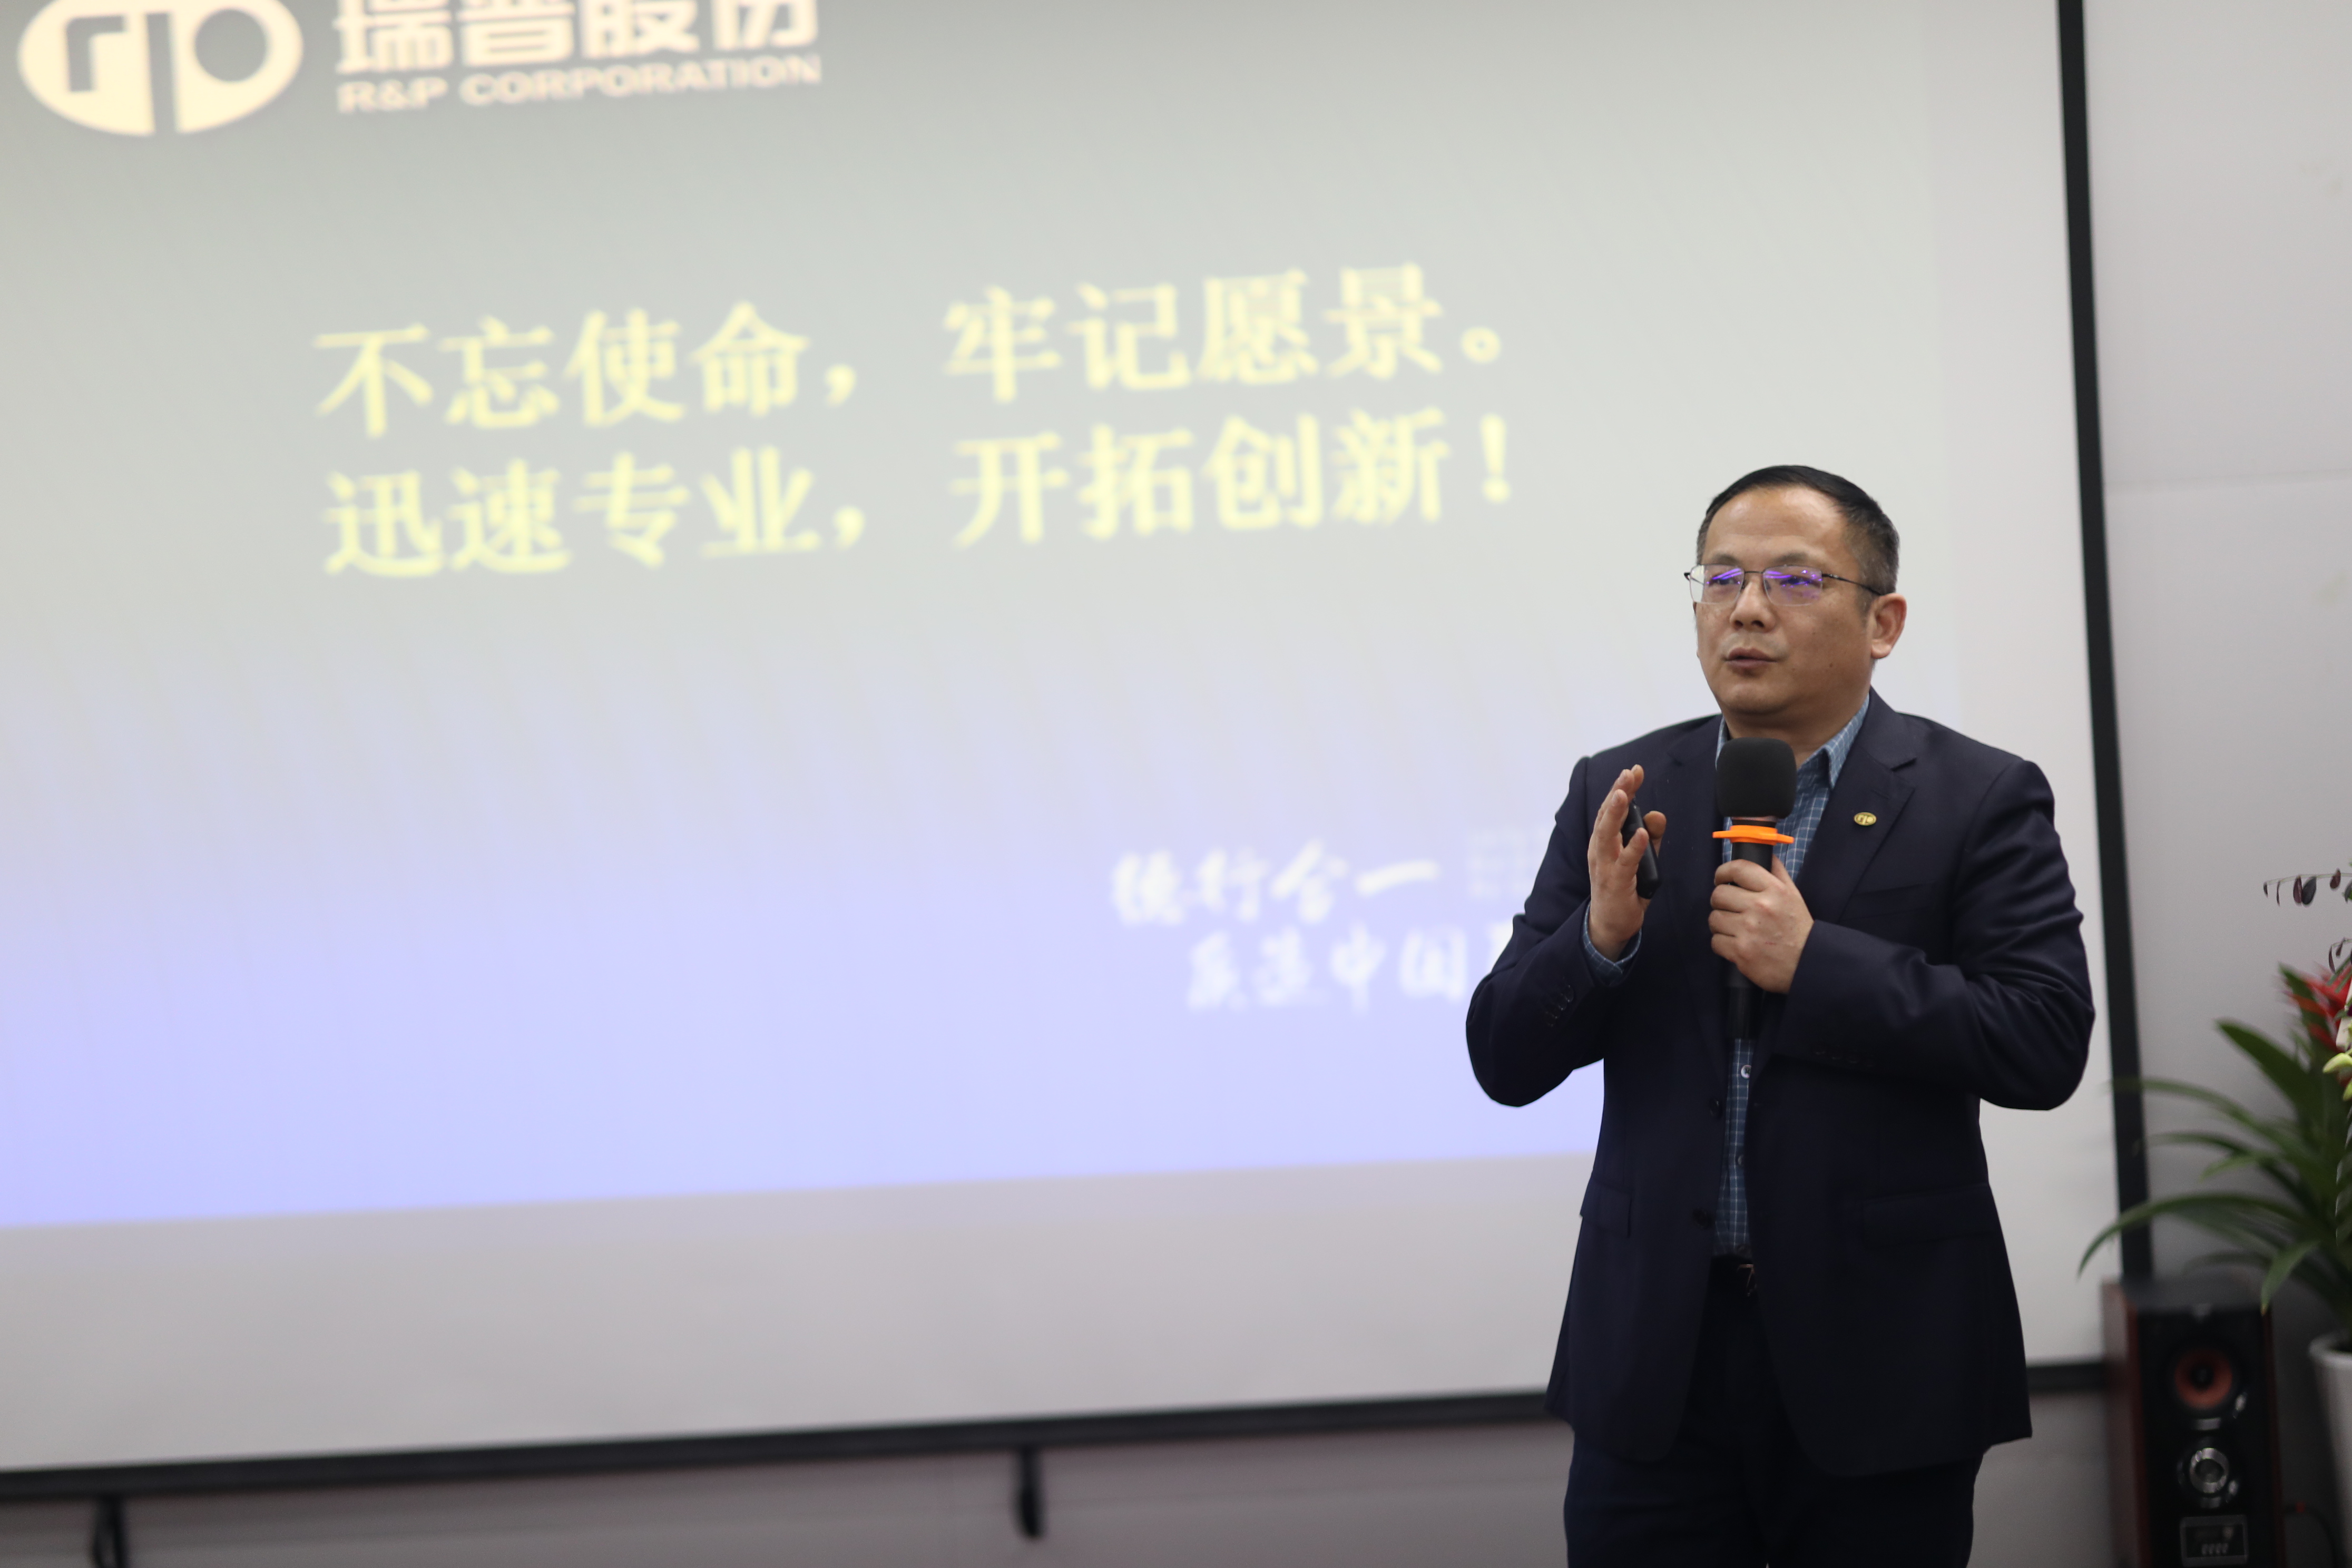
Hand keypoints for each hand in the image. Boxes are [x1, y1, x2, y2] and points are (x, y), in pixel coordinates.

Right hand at [1587, 765, 1666, 961]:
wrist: (1610, 925)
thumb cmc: (1624, 889)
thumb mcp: (1640, 859)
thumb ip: (1649, 838)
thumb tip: (1657, 815)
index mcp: (1604, 841)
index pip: (1612, 809)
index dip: (1623, 788)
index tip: (1636, 770)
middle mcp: (1600, 850)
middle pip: (1607, 815)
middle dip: (1618, 791)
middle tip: (1629, 773)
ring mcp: (1605, 866)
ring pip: (1608, 834)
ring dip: (1617, 813)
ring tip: (1626, 793)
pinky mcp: (1615, 882)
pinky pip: (1624, 862)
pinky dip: (1632, 847)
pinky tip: (1640, 833)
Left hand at [1709, 856, 1812, 992]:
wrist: (1807, 964)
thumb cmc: (1797, 928)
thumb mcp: (1792, 895)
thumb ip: (1776, 872)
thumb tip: (1762, 852)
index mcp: (1774, 890)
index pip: (1738, 869)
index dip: (1723, 872)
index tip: (1721, 879)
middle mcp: (1760, 907)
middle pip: (1719, 894)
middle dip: (1721, 901)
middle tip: (1730, 908)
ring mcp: (1749, 930)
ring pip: (1714, 918)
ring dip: (1720, 923)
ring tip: (1734, 927)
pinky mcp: (1741, 952)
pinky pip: (1715, 941)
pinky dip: (1722, 943)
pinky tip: (1736, 943)